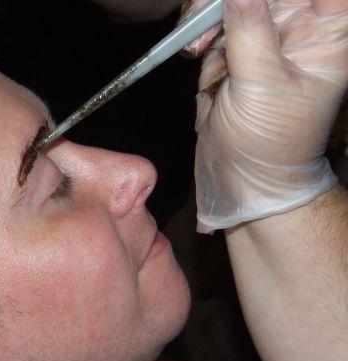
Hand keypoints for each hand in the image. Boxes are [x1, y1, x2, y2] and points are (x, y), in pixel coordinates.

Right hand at [194, 0, 346, 232]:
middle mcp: (298, 32)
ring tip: (196, 47)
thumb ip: (250, 30)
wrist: (242, 180)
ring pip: (234, 3)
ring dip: (208, 17)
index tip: (245, 1)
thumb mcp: (263, 84)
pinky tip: (195, 56)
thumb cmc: (270, 143)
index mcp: (325, 35)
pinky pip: (215, 26)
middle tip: (204, 11)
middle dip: (229, 0)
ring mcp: (264, 42)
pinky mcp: (234, 54)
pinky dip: (199, 36)